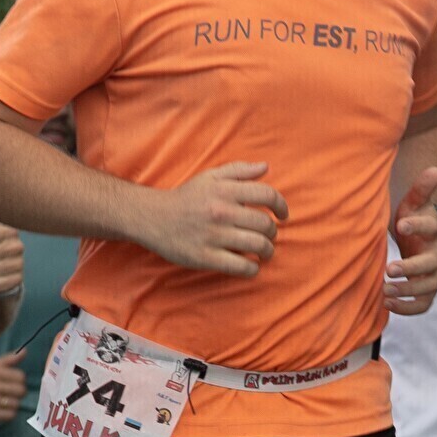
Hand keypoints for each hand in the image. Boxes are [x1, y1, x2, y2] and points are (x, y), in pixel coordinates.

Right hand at [0, 351, 30, 425]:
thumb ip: (10, 358)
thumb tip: (25, 350)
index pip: (20, 376)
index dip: (21, 380)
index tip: (16, 382)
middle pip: (20, 391)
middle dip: (20, 393)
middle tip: (14, 393)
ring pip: (15, 404)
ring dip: (15, 404)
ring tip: (9, 401)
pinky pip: (8, 416)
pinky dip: (9, 413)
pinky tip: (5, 410)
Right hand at [143, 161, 284, 275]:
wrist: (152, 217)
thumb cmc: (186, 197)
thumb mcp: (210, 177)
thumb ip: (239, 170)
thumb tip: (266, 167)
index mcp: (225, 190)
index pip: (268, 195)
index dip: (282, 206)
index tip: (283, 215)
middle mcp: (221, 211)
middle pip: (266, 225)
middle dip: (273, 232)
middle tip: (269, 236)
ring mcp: (214, 236)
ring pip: (258, 246)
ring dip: (267, 251)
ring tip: (264, 252)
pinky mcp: (205, 257)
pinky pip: (241, 267)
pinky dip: (252, 269)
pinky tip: (251, 266)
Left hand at [383, 168, 436, 315]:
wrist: (424, 240)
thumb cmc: (414, 220)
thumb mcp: (414, 204)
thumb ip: (421, 189)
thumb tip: (435, 169)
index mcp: (435, 230)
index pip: (430, 227)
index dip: (416, 225)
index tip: (399, 225)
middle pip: (430, 263)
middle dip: (410, 267)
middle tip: (388, 269)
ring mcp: (435, 273)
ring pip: (428, 286)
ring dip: (407, 290)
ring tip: (384, 291)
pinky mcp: (428, 289)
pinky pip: (424, 304)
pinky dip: (408, 308)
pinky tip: (387, 304)